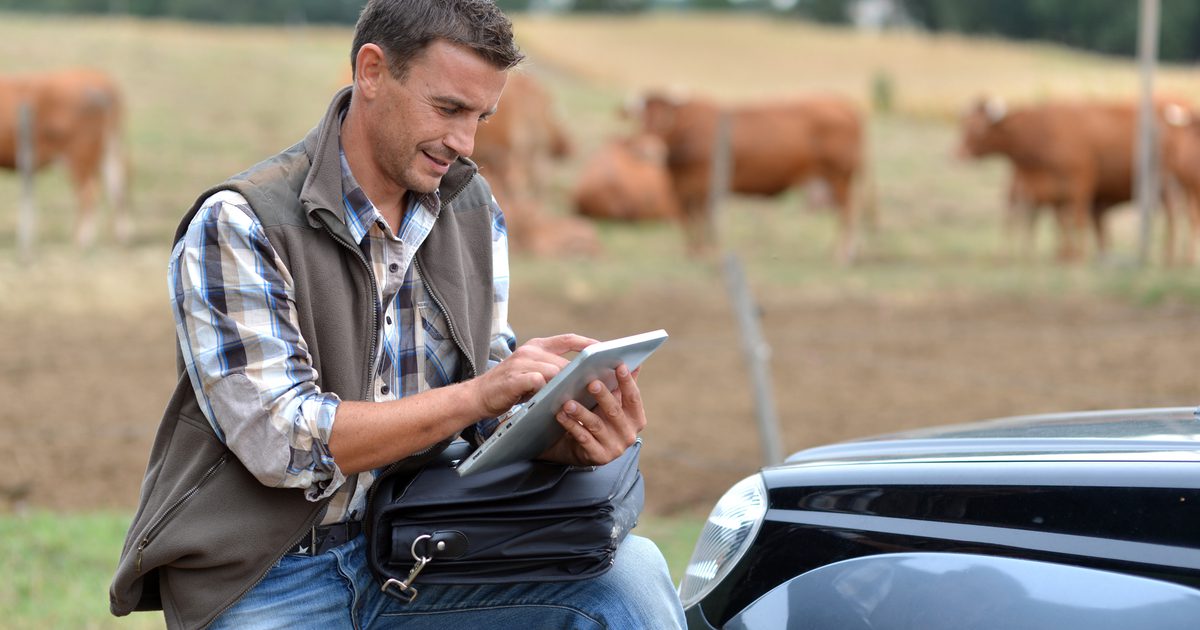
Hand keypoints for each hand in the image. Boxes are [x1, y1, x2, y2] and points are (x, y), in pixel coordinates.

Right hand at [470, 334, 596, 417]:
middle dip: (582, 374)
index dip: (588, 344)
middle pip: (564, 362)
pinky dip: (548, 391)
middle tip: (600, 385)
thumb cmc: (510, 387)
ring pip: (554, 372)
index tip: (605, 350)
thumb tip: (583, 377)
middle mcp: (530, 351)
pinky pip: (538, 382)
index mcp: (536, 346)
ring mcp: (521, 364)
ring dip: (567, 385)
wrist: (478, 396)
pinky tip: (557, 402)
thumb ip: (552, 370)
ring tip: (583, 397)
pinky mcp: (514, 379)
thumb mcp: (533, 372)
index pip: (567, 340)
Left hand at [540, 363, 645, 465]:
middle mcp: (629, 434)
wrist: (584, 449)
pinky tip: (561, 415)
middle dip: (603, 396)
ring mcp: (614, 448)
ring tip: (568, 402)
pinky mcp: (598, 457)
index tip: (619, 365)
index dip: (627, 382)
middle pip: (615, 411)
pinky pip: (583, 438)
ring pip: (596, 425)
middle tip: (590, 382)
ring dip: (581, 412)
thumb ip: (622, 386)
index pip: (633, 398)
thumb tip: (635, 362)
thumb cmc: (600, 420)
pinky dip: (571, 425)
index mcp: (636, 419)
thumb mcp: (613, 404)